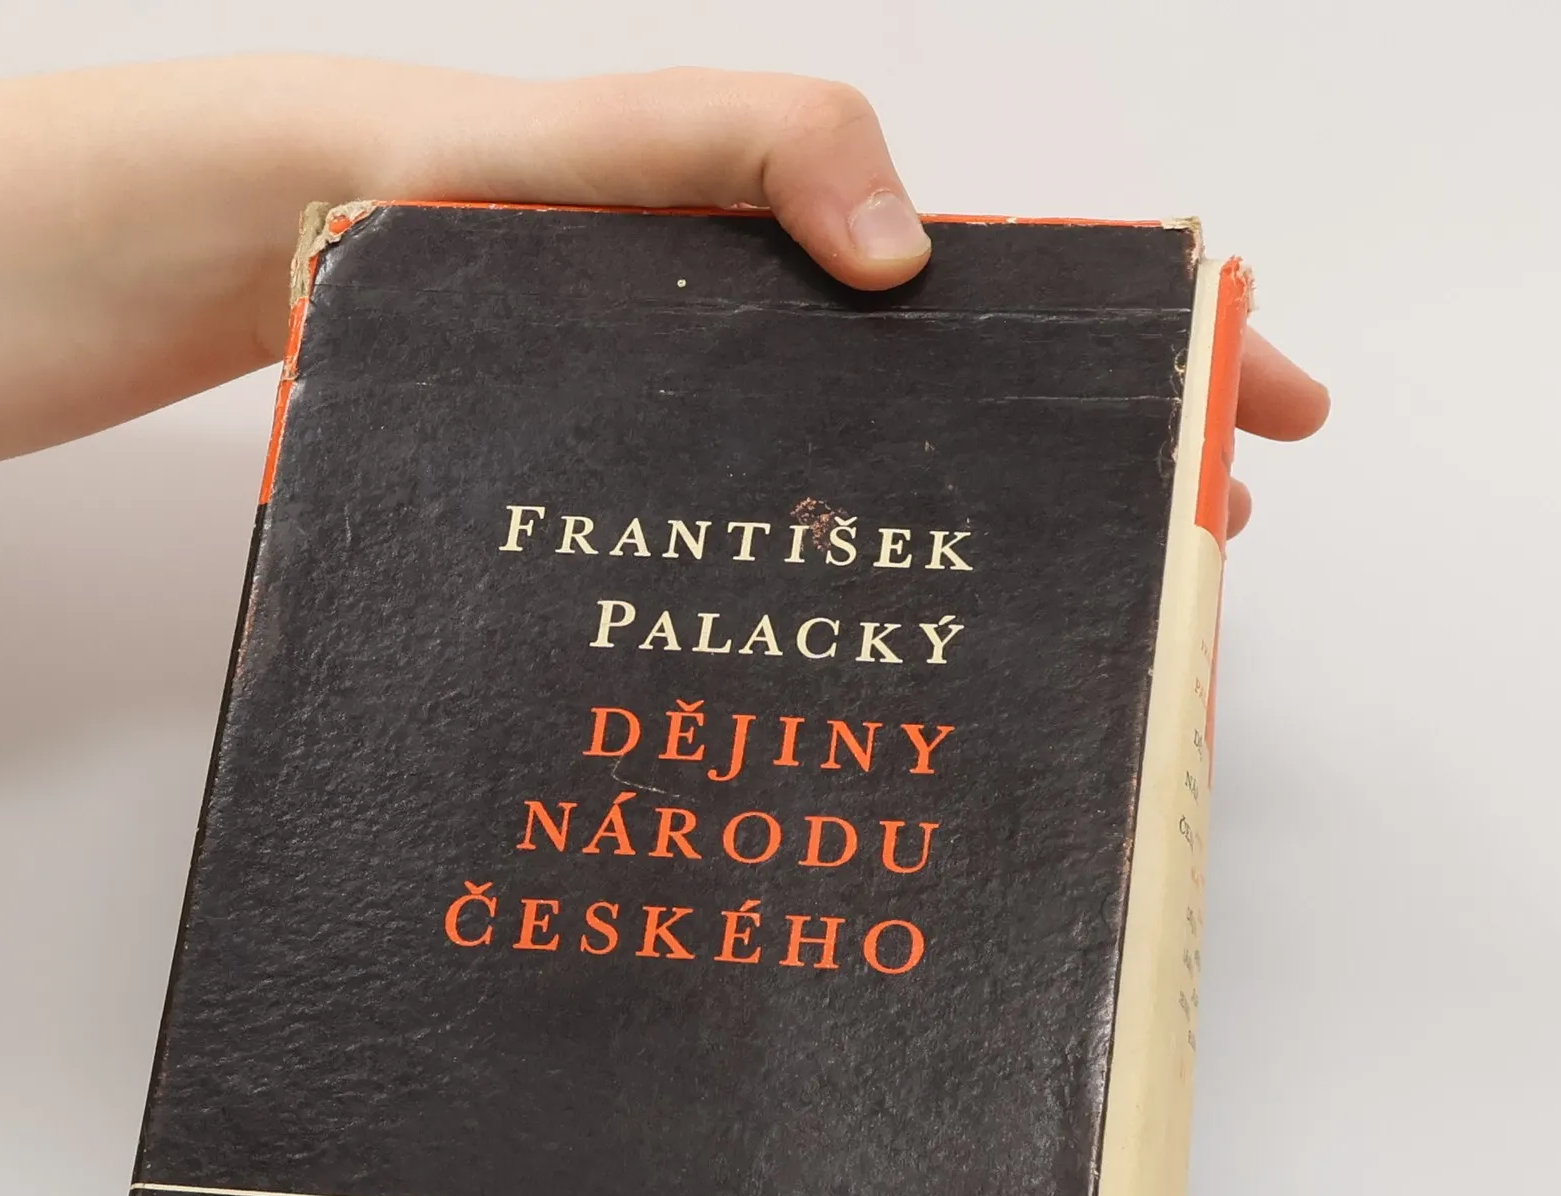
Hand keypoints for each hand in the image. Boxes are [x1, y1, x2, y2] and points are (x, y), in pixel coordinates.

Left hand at [0, 58, 1323, 530]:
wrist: (298, 269)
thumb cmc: (452, 188)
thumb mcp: (620, 140)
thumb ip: (763, 143)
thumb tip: (907, 260)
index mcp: (814, 257)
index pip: (1026, 300)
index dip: (1162, 348)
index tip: (1262, 415)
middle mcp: (788, 366)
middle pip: (990, 420)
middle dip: (1113, 478)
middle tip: (1196, 555)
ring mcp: (725, 458)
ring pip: (896, 514)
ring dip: (1000, 567)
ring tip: (1073, 639)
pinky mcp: (652, 523)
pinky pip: (776, 578)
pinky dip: (853, 629)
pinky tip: (882, 691)